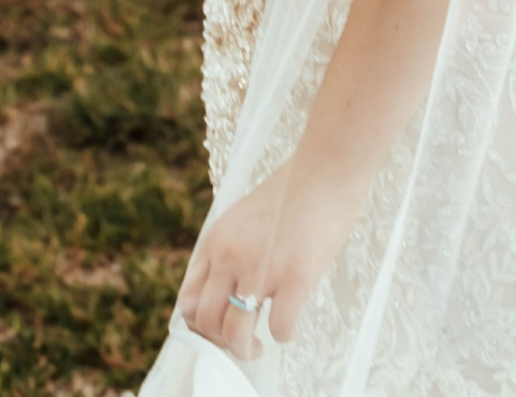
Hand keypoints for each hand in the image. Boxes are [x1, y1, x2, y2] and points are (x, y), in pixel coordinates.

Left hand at [177, 155, 363, 357]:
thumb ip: (230, 250)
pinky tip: (289, 324)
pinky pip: (280, 328)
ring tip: (259, 347)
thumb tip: (229, 293)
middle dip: (221, 342)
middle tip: (242, 342)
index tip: (219, 329)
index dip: (201, 325)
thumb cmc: (295, 188)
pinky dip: (283, 334)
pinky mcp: (296, 277)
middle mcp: (230, 256)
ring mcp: (262, 268)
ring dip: (246, 350)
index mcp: (216, 240)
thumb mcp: (244, 216)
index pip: (188, 301)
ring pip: (236, 335)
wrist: (328, 165)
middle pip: (207, 323)